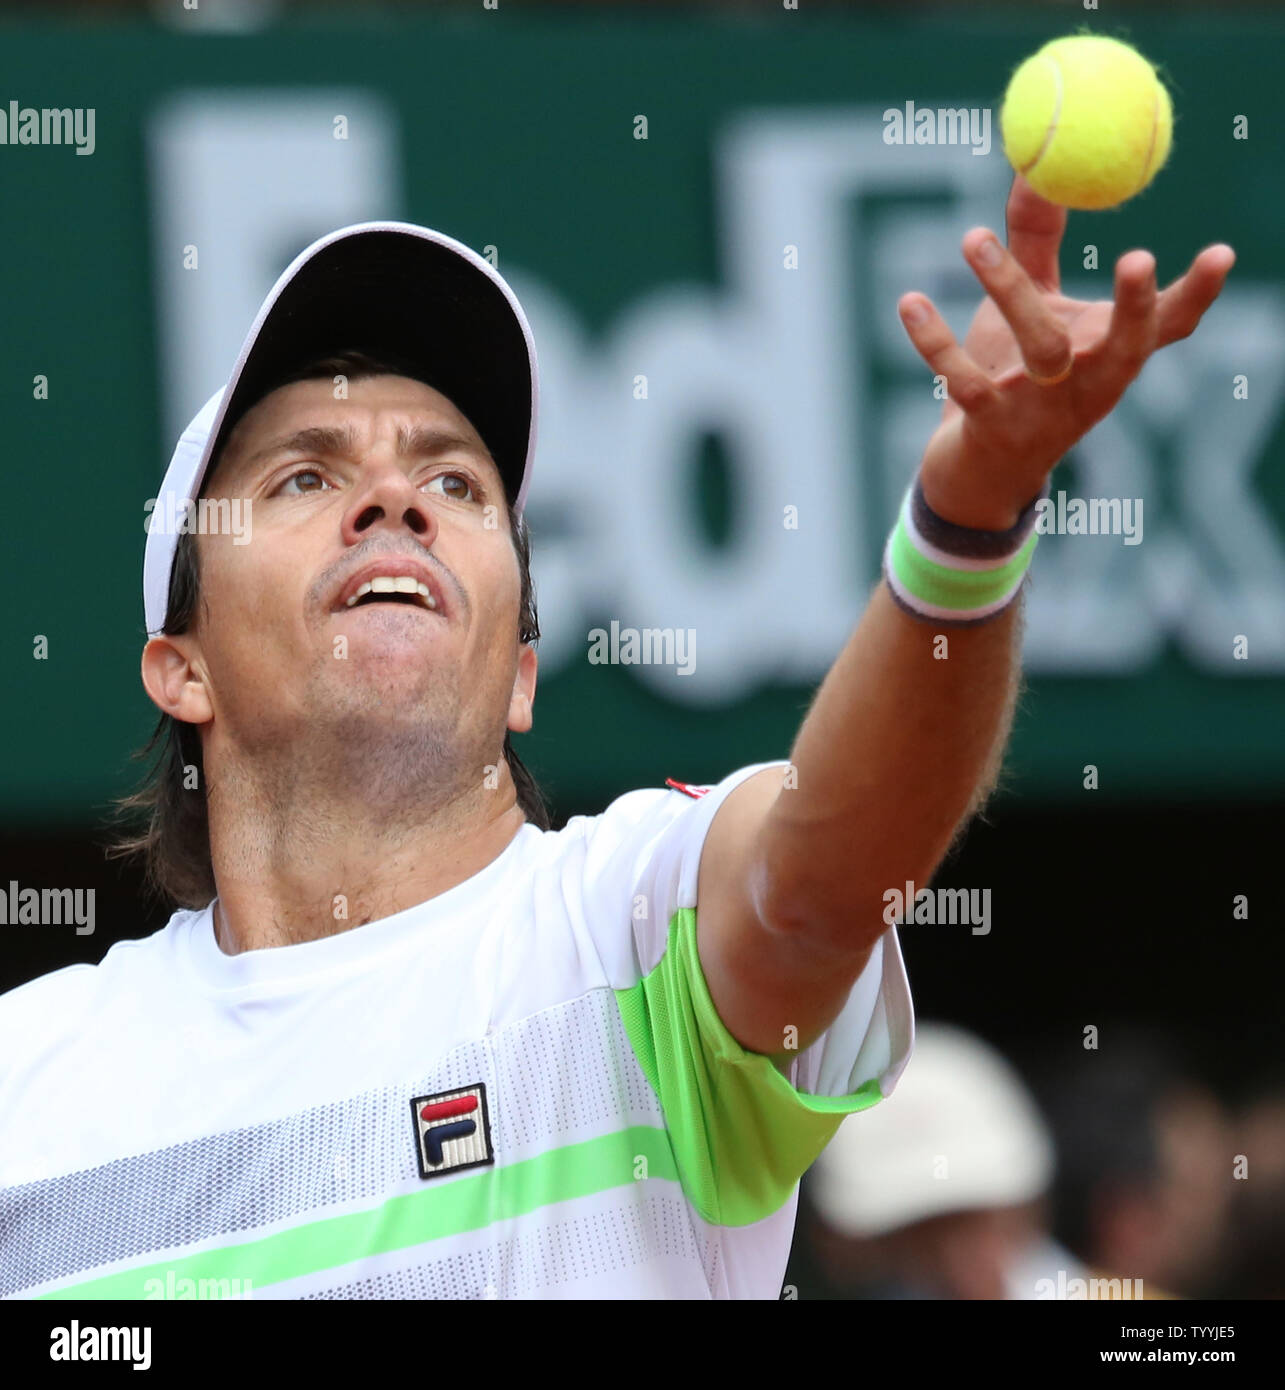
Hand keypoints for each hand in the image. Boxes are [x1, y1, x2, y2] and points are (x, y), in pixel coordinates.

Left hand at [898, 173, 1236, 529]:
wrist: (977, 472)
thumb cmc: (1014, 377)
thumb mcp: (1034, 308)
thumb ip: (1038, 243)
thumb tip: (1035, 165)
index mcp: (1110, 356)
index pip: (1168, 325)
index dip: (1198, 294)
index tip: (1222, 253)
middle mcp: (1088, 385)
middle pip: (1125, 348)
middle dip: (1138, 307)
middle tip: (1141, 255)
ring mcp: (1043, 411)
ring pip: (1040, 351)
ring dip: (1008, 290)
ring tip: (971, 235)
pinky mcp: (992, 429)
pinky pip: (966, 382)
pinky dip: (936, 342)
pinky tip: (910, 300)